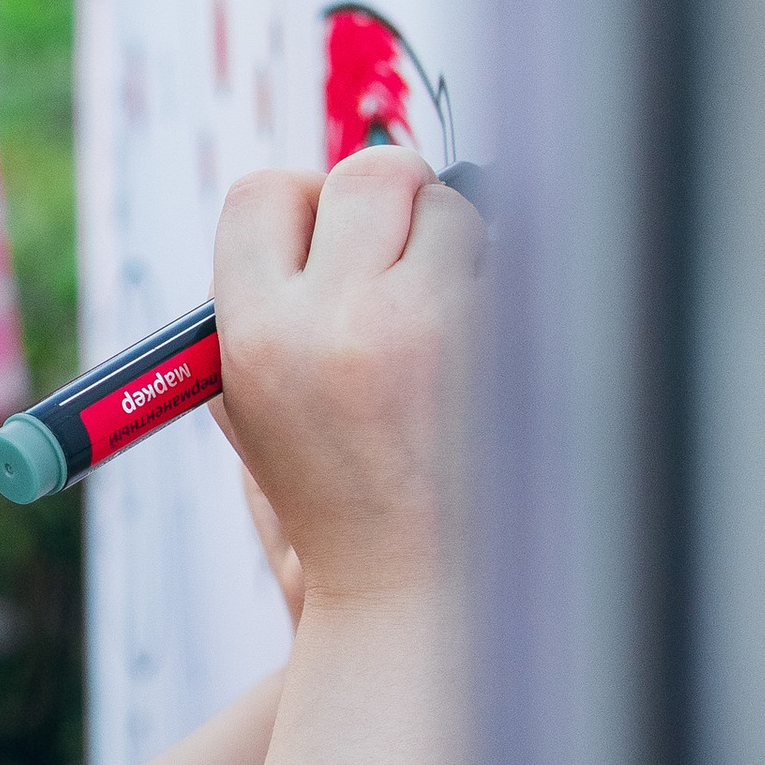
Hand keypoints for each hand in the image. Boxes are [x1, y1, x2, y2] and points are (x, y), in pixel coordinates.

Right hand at [210, 149, 480, 608]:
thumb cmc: (328, 496)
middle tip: (401, 254)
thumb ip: (262, 300)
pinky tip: (490, 356)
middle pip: (370, 174)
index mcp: (255, 333)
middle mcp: (338, 322)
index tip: (327, 239)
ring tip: (446, 325)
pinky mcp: (513, 351)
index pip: (263, 192)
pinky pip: (519, 266)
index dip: (300, 207)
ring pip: (457, 211)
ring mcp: (434, 333)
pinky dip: (508, 292)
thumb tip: (318, 199)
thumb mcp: (245, 405)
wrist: (415, 590)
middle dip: (391, 203)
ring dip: (458, 248)